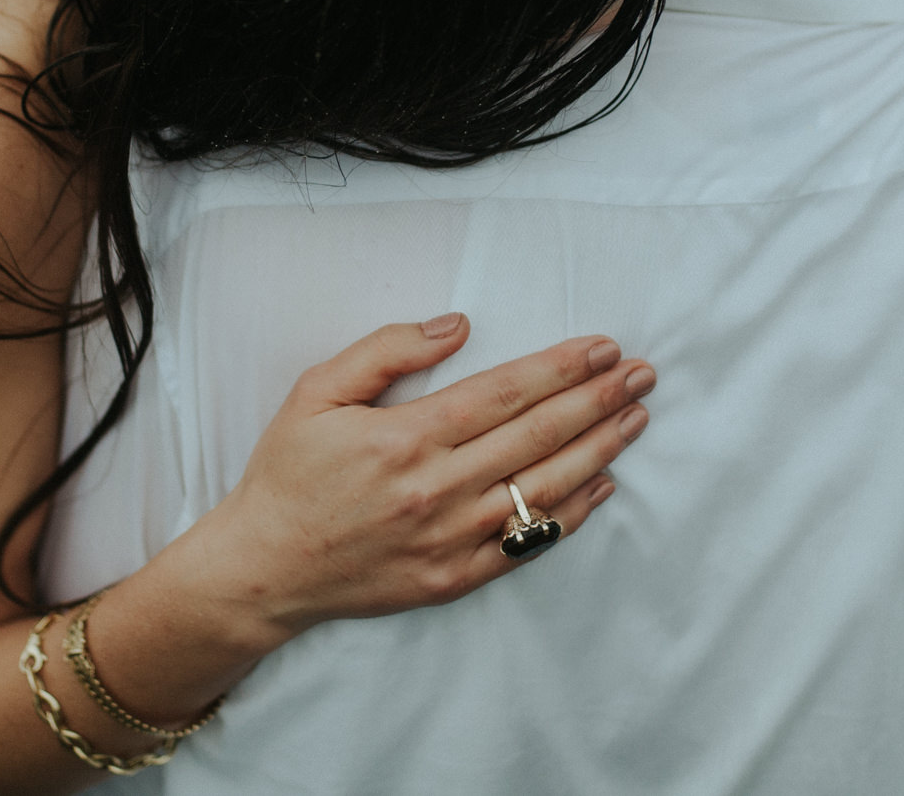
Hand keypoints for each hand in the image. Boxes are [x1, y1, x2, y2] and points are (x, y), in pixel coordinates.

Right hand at [185, 313, 653, 643]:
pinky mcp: (454, 579)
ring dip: (599, 449)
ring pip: (544, 488)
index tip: (603, 346)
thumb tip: (457, 325)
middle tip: (640, 373)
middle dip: (598, 399)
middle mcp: (436, 489)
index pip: (506, 392)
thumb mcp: (317, 392)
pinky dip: (571, 513)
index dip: (562, 367)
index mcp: (405, 437)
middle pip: (539, 435)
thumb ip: (387, 350)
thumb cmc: (288, 474)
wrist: (263, 568)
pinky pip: (527, 544)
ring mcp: (449, 539)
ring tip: (635, 416)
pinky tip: (603, 484)